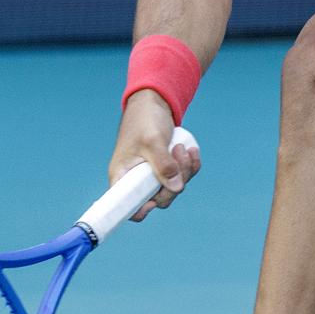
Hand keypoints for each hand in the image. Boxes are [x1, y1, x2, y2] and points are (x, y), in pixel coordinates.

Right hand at [110, 90, 201, 220]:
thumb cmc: (145, 119)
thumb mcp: (153, 140)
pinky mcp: (165, 168)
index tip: (155, 200)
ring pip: (173, 188)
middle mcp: (136, 180)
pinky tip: (192, 151)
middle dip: (175, 182)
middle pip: (159, 199)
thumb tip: (175, 188)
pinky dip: (190, 167)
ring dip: (185, 171)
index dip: (141, 211)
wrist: (153, 103)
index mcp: (122, 176)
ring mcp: (152, 175)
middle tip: (178, 153)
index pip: (128, 206)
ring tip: (183, 147)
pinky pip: (182, 177)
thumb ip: (163, 164)